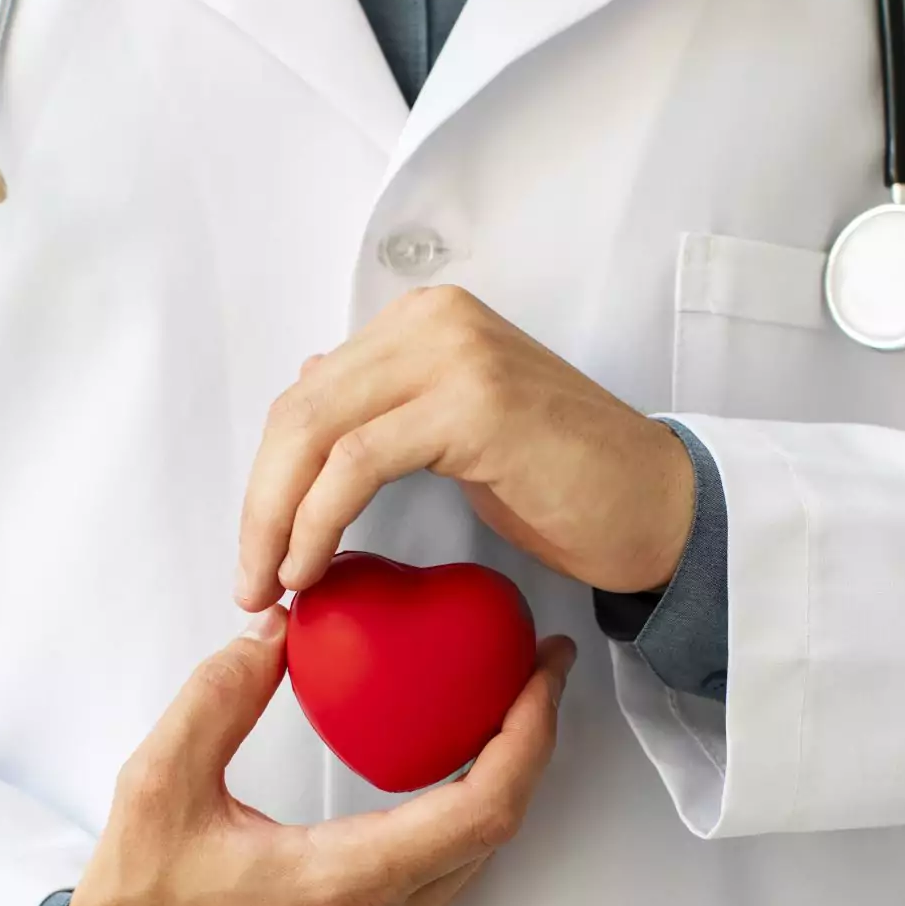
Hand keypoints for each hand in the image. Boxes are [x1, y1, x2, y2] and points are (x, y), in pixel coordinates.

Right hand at [44, 606, 576, 905]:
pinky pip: (446, 875)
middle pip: (497, 830)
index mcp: (341, 886)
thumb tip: (279, 630)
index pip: (481, 809)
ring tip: (501, 705)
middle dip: (530, 742)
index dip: (529, 732)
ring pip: (476, 856)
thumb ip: (218, 698)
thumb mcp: (156, 787)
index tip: (542, 671)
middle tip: (533, 669)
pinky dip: (464, 813)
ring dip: (502, 779)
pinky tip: (449, 765)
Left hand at [234, 286, 694, 609]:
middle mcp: (433, 321)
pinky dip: (318, 519)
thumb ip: (387, 405)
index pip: (308, 395)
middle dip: (259, 503)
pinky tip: (312, 567)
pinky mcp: (472, 404)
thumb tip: (307, 395)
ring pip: (315, 431)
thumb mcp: (455, 429)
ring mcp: (454, 354)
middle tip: (248, 581)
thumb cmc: (562, 482)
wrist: (657, 507)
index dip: (267, 479)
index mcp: (423, 320)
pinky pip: (357, 462)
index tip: (257, 550)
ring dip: (277, 519)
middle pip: (300, 410)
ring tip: (272, 585)